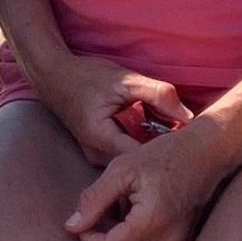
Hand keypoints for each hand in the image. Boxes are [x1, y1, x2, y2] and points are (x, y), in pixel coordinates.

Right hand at [29, 53, 192, 167]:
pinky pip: (124, 154)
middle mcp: (96, 155)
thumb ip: (157, 94)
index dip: (166, 153)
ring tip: (171, 136)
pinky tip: (153, 133)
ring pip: (132, 161)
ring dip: (150, 149)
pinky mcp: (97, 152)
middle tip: (186, 139)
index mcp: (101, 139)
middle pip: (138, 165)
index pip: (142, 159)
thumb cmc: (85, 76)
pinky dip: (139, 144)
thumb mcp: (124, 80)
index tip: (187, 142)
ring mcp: (95, 156)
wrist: (52, 75)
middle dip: (161, 153)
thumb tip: (189, 115)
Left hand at [64, 129, 224, 240]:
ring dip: (120, 235)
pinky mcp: (185, 240)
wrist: (209, 151)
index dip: (90, 239)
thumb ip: (94, 200)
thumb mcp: (121, 170)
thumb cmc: (164, 154)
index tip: (81, 222)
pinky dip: (137, 233)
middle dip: (103, 236)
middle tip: (100, 208)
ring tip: (121, 204)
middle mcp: (171, 239)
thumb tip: (72, 227)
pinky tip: (137, 208)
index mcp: (153, 221)